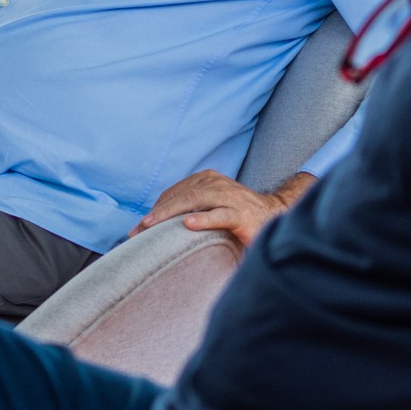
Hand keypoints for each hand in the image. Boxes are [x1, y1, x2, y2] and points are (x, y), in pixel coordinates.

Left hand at [130, 169, 299, 248]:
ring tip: (152, 225)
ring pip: (195, 201)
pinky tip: (189, 224)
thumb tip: (156, 225)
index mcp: (207, 180)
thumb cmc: (236, 215)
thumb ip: (190, 209)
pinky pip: (220, 215)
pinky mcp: (242, 214)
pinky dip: (204, 219)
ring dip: (171, 214)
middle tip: (138, 230)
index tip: (137, 228)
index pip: (175, 192)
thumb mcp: (211, 207)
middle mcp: (217, 184)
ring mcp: (230, 197)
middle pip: (181, 195)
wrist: (273, 215)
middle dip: (157, 212)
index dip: (155, 209)